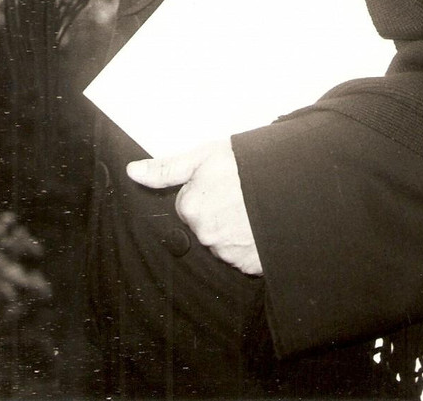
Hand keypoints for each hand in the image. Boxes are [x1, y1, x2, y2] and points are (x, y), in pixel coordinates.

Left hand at [127, 139, 261, 274]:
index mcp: (192, 209)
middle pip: (203, 226)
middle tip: (237, 195)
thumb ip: (165, 168)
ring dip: (233, 229)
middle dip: (217, 212)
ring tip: (250, 209)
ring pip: (222, 242)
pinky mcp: (252, 266)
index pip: (187, 206)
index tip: (220, 183)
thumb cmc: (247, 165)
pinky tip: (258, 226)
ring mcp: (230, 253)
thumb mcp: (203, 156)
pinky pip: (242, 257)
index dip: (203, 192)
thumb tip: (132, 172)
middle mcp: (207, 236)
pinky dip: (249, 245)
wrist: (289, 182)